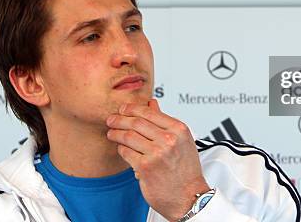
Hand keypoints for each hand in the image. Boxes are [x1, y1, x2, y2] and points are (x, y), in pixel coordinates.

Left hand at [106, 99, 209, 220]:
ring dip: (116, 133)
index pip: (149, 112)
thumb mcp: (181, 140)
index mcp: (178, 129)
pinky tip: (121, 149)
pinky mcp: (145, 167)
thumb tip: (152, 103)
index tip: (123, 109)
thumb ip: (164, 121)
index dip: (132, 108)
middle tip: (111, 120)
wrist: (188, 196)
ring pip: (128, 136)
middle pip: (136, 122)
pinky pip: (126, 152)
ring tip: (111, 133)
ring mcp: (157, 153)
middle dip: (119, 119)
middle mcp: (169, 139)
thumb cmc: (186, 170)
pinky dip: (121, 149)